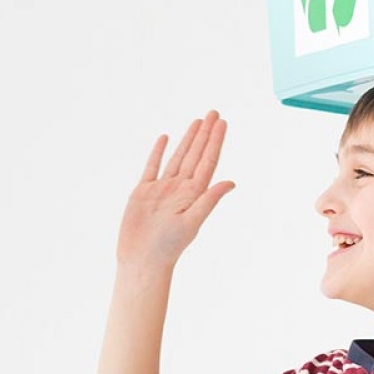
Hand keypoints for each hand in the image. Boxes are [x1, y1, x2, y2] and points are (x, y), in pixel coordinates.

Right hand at [117, 113, 234, 269]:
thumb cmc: (168, 247)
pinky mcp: (143, 192)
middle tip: (214, 113)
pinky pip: (152, 166)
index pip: (208, 161)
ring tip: (196, 122)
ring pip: (177, 157)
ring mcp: (162, 189)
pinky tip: (165, 139)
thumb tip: (231, 182)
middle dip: (204, 134)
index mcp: (194, 194)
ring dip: (187, 140)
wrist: (142, 259)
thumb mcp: (192, 222)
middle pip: (195, 155)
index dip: (215, 141)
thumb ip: (209, 200)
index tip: (221, 123)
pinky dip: (158, 152)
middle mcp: (180, 188)